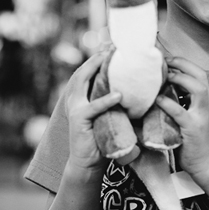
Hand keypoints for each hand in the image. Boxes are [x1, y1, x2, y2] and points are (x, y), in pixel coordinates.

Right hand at [66, 52, 121, 174]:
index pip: (87, 72)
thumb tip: (135, 87)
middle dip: (96, 57)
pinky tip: (119, 95)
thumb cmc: (102, 139)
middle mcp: (74, 99)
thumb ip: (113, 100)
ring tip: (109, 59)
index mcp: (80, 97)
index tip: (112, 46)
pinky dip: (106, 100)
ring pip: (83, 82)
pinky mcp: (79, 120)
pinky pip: (94, 107)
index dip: (97, 58)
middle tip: (111, 47)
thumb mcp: (108, 115)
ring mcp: (75, 108)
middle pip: (83, 71)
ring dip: (96, 68)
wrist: (89, 163)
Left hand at [156, 56, 208, 182]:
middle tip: (164, 61)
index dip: (183, 63)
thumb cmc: (192, 141)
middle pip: (200, 75)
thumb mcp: (188, 117)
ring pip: (198, 89)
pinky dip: (168, 103)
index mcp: (204, 101)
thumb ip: (179, 103)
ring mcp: (201, 116)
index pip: (198, 74)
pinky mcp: (193, 129)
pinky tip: (157, 99)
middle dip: (182, 64)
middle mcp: (205, 105)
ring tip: (164, 76)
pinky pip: (181, 112)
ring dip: (180, 79)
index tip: (166, 59)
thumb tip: (159, 89)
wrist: (206, 164)